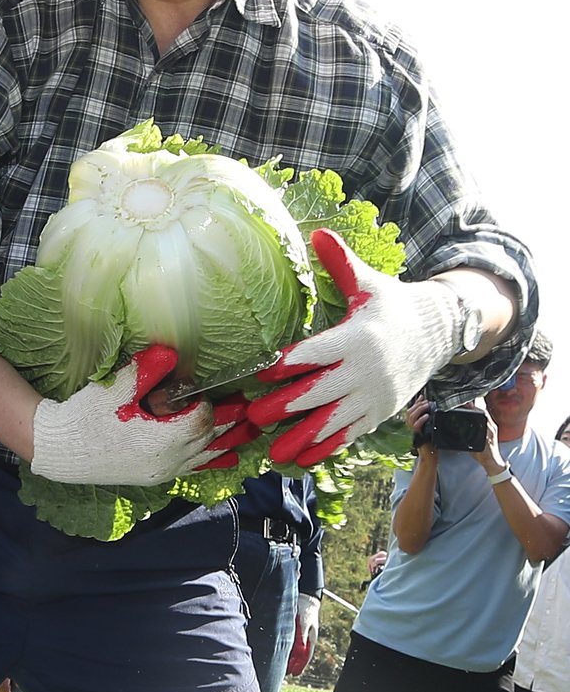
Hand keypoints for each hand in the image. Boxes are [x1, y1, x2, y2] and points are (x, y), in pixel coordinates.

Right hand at [31, 345, 246, 486]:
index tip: (200, 389)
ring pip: (207, 456)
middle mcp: (168, 460)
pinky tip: (229, 457)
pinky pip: (194, 469)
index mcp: (161, 439)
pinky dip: (214, 461)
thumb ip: (146, 370)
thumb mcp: (114, 389)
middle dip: (230, 419)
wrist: (62, 451)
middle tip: (249, 405)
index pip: (201, 417)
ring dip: (230, 440)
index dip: (205, 401)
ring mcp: (163, 472)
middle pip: (211, 437)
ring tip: (250, 429)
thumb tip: (172, 351)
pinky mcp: (156, 477)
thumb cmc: (86, 417)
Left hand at [249, 232, 461, 466]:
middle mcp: (366, 370)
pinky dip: (327, 448)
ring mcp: (374, 396)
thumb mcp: (368, 284)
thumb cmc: (392, 306)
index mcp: (357, 338)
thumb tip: (316, 233)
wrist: (438, 333)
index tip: (261, 374)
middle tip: (253, 417)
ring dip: (302, 438)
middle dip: (285, 407)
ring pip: (333, 421)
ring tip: (274, 452)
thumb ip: (340, 263)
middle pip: (320, 392)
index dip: (288, 365)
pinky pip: (350, 434)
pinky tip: (303, 459)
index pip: (318, 353)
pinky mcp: (379, 413)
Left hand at [287, 593, 320, 675]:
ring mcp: (301, 634)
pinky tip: (281, 650)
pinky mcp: (295, 629)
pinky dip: (288, 648)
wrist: (305, 597)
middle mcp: (306, 638)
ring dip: (289, 657)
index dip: (300, 666)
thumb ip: (302, 637)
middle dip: (293, 664)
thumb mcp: (304, 624)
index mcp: (311, 639)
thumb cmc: (306, 610)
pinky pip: (291, 642)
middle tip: (286, 672)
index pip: (306, 657)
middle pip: (300, 655)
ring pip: (295, 649)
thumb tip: (300, 650)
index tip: (294, 674)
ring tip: (283, 665)